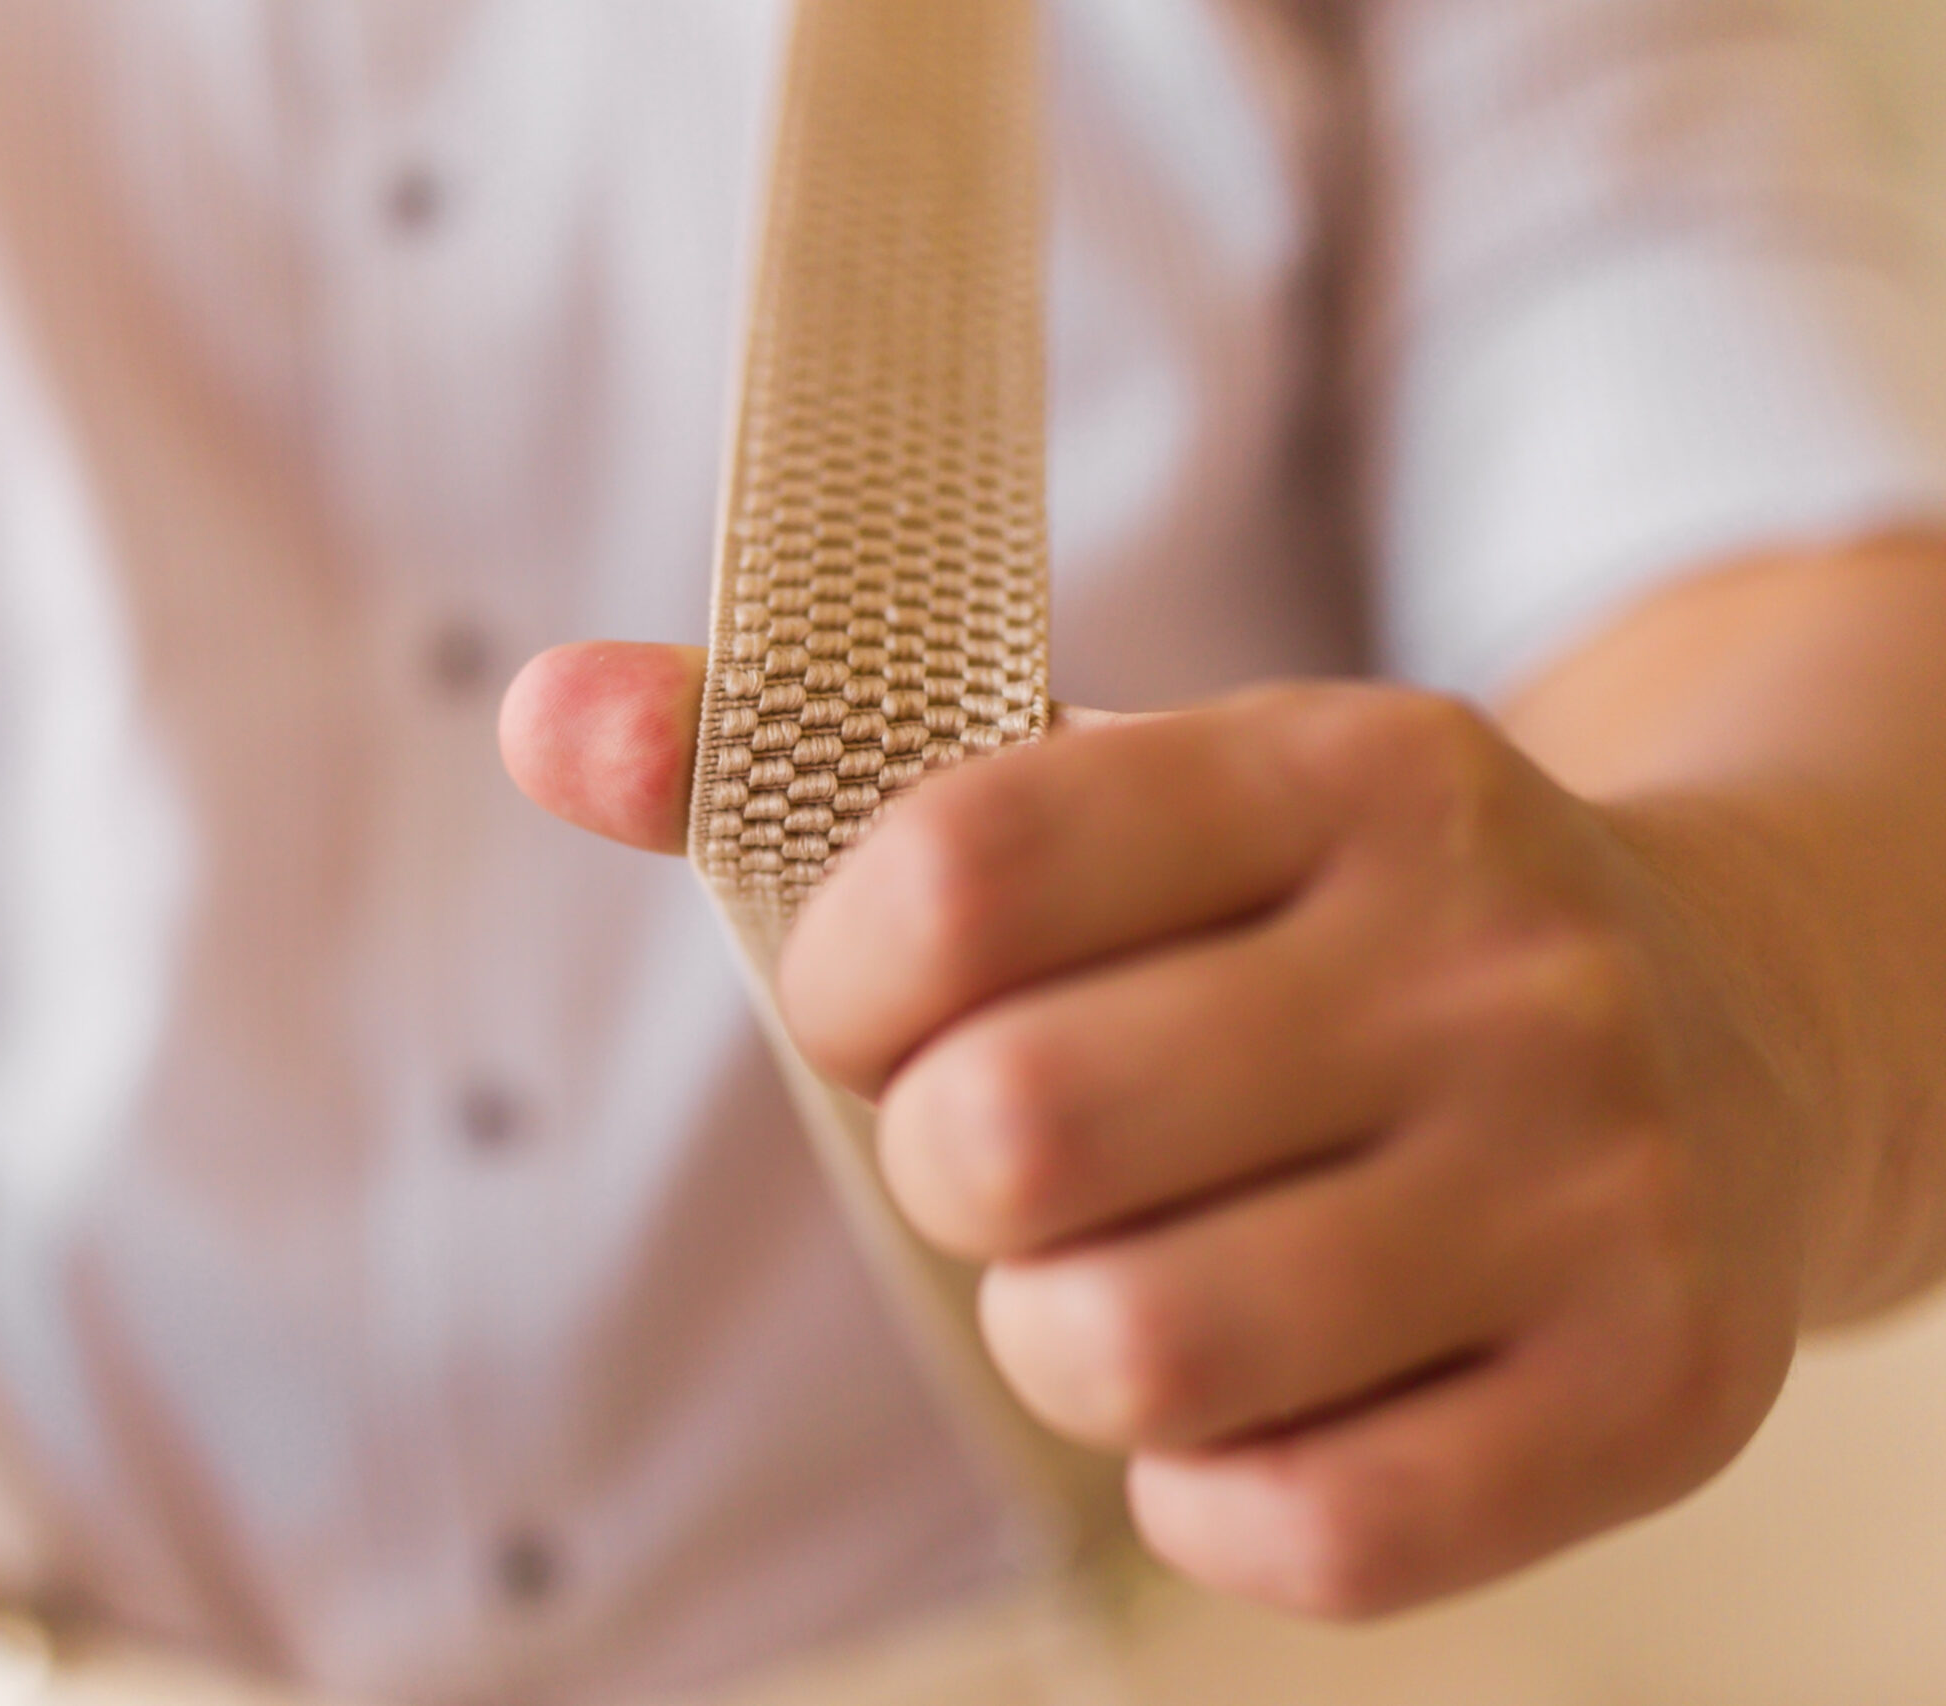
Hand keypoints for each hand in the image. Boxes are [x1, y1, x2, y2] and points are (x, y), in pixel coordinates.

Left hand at [502, 642, 1829, 1617]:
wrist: (1746, 1029)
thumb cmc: (1335, 930)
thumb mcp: (1136, 802)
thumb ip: (819, 767)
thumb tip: (542, 715)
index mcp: (1342, 769)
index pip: (967, 861)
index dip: (850, 977)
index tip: (888, 1013)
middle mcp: (1488, 959)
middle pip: (1020, 1133)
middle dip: (951, 1176)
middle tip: (1016, 1163)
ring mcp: (1591, 1182)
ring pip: (1138, 1349)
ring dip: (1061, 1341)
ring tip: (1125, 1281)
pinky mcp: (1652, 1391)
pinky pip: (1310, 1534)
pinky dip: (1207, 1496)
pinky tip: (1242, 1407)